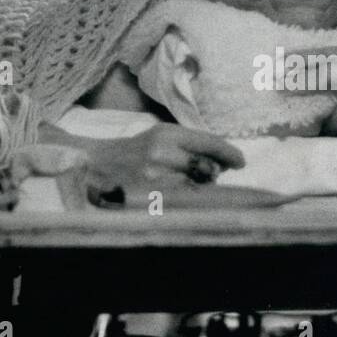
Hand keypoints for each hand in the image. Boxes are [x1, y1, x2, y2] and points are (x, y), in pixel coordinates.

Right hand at [61, 124, 244, 201]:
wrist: (95, 166)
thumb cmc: (135, 151)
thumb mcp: (161, 137)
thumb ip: (191, 145)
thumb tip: (224, 162)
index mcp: (166, 134)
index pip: (209, 143)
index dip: (229, 153)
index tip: (241, 162)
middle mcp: (161, 154)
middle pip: (207, 168)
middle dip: (213, 172)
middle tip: (210, 173)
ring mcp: (154, 178)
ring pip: (196, 188)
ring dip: (199, 188)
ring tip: (184, 183)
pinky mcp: (147, 199)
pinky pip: (181, 202)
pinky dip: (186, 200)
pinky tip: (178, 196)